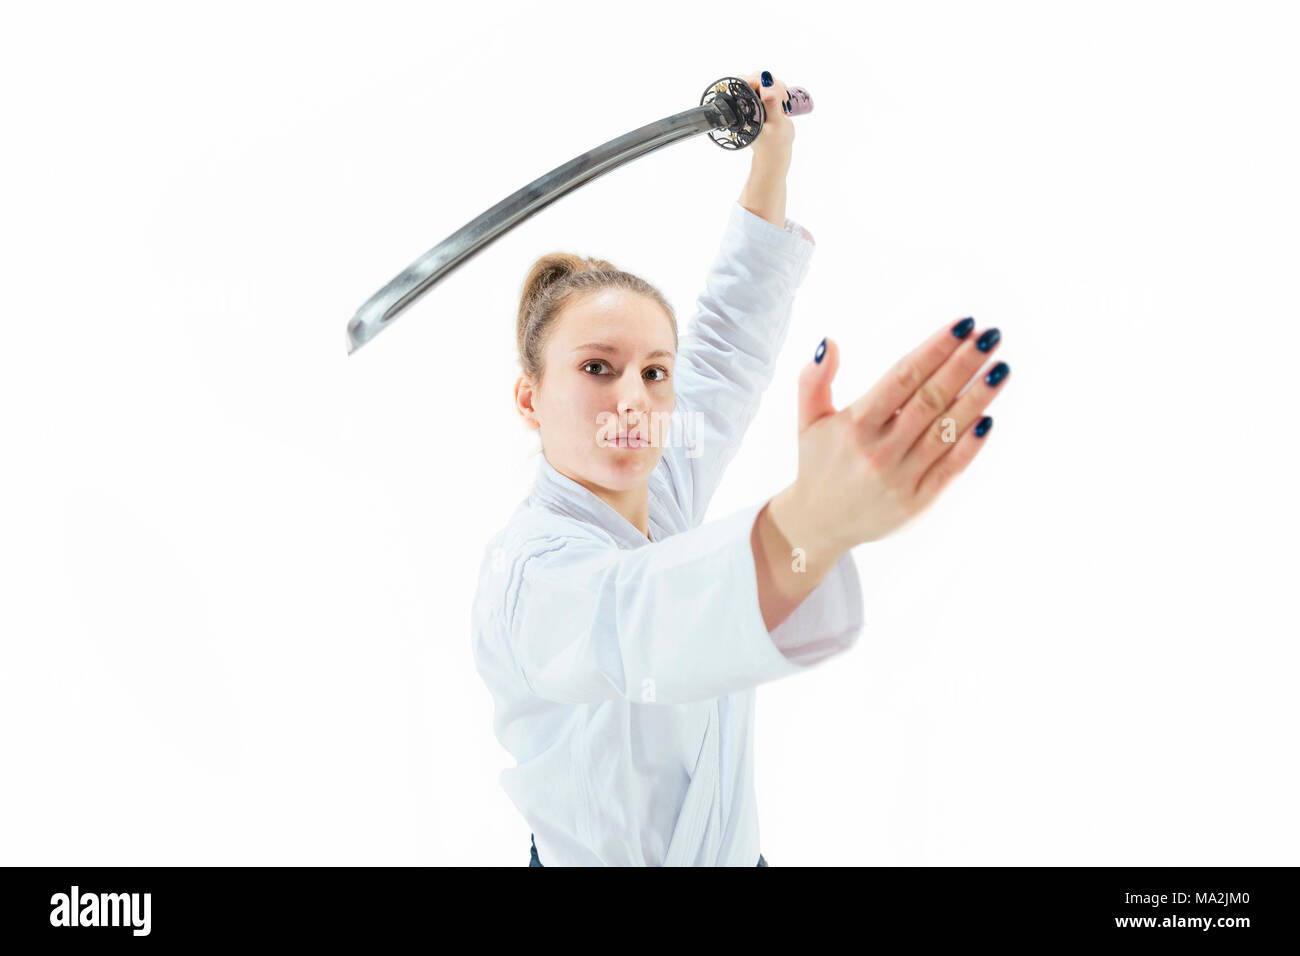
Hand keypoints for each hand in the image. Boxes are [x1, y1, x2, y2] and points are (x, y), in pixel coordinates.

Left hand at [740, 70, 794, 167]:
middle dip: (772, 84)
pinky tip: (782, 101)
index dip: (763, 82)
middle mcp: (744, 104)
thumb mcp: (777, 123)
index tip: (779, 94)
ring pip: (761, 81)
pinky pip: (766, 88)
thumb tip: (766, 81)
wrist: (774, 154)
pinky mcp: (758, 103)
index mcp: (743, 109)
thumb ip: (771, 102)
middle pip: (754, 78)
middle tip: (784, 98)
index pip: (746, 81)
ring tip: (784, 101)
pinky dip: (776, 90)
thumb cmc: (776, 142)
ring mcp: (751, 103)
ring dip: (776, 87)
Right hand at [770, 320, 1008, 551]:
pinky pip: (950, 468)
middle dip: (964, 365)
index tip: (963, 326)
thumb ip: (814, 380)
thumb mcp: (808, 421)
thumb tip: (831, 344)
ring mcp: (900, 478)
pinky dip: (970, 444)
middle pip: (930, 399)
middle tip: (991, 337)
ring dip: (977, 398)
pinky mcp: (917, 502)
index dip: (935, 349)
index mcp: (854, 425)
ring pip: (945, 430)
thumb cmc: (818, 464)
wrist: (818, 524)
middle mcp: (878, 450)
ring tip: (1000, 369)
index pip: (902, 377)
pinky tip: (989, 417)